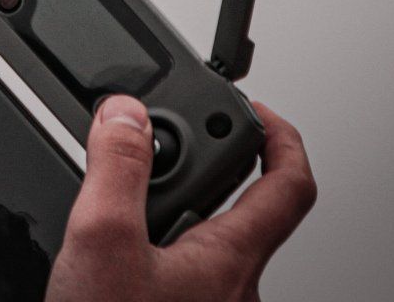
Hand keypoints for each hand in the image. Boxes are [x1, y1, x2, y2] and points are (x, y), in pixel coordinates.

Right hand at [46, 97, 316, 301]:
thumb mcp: (102, 242)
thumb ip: (116, 168)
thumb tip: (126, 113)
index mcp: (231, 259)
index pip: (291, 184)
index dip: (280, 135)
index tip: (255, 109)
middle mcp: (235, 291)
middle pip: (246, 212)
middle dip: (208, 172)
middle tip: (171, 147)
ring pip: (210, 249)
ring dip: (174, 216)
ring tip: (124, 206)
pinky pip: (183, 280)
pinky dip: (152, 254)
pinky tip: (111, 262)